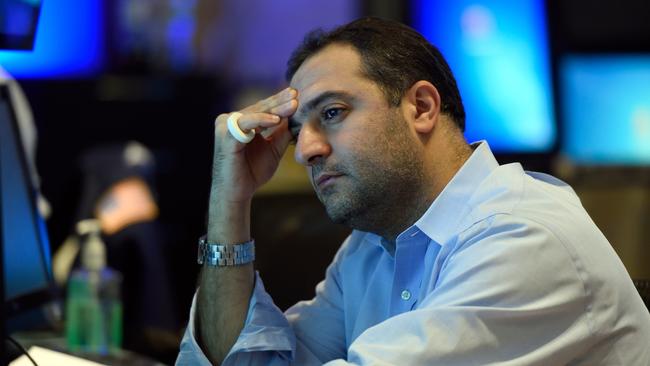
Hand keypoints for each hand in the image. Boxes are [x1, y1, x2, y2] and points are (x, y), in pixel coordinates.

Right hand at [211, 87, 297, 203]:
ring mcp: (226, 127)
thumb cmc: (252, 172)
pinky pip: (245, 124)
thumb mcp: (273, 149)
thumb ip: (282, 134)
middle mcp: (231, 121)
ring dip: (275, 108)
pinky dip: (261, 120)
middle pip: (260, 108)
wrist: (238, 192)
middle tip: (296, 95)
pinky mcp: (226, 136)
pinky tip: (276, 119)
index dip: (279, 101)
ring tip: (292, 105)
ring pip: (255, 113)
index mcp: (241, 122)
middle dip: (279, 101)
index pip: (263, 108)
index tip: (296, 95)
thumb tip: (295, 118)